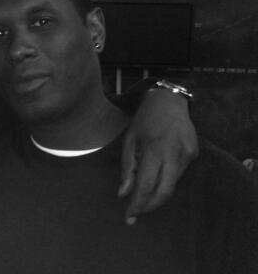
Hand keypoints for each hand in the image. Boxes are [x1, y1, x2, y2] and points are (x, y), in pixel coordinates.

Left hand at [119, 88, 197, 223]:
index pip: (145, 185)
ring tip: (142, 193)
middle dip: (150, 206)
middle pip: (164, 191)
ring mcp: (187, 154)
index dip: (137, 204)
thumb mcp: (129, 140)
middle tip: (136, 214)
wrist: (169, 101)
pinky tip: (158, 172)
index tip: (128, 217)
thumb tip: (123, 194)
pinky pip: (179, 173)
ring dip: (157, 192)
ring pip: (172, 184)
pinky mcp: (195, 154)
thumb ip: (127, 168)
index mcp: (153, 149)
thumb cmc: (144, 121)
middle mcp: (173, 153)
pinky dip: (166, 178)